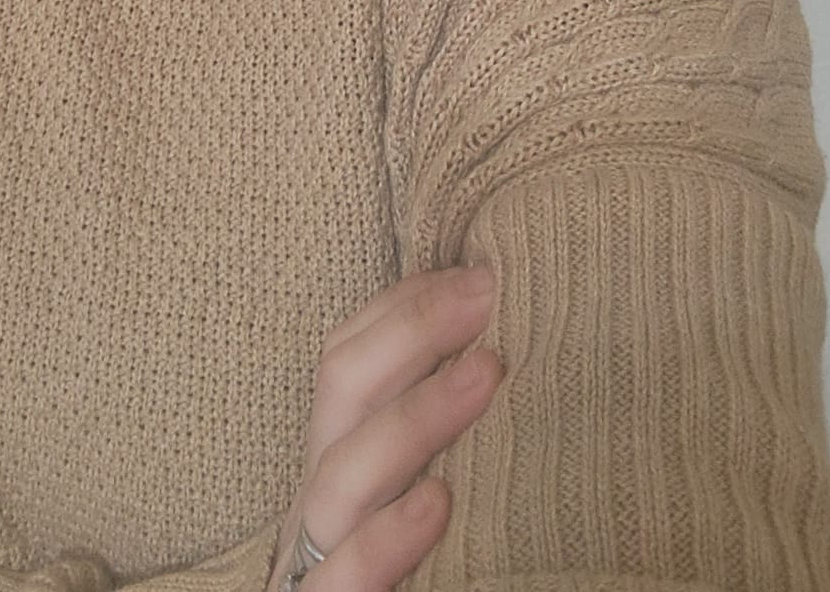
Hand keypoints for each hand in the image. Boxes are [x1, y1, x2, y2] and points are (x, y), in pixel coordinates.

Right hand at [268, 266, 503, 591]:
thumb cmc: (403, 569)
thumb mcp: (415, 487)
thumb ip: (439, 433)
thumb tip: (512, 351)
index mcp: (339, 456)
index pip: (348, 354)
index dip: (403, 303)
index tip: (482, 269)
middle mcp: (319, 496)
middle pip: (340, 386)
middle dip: (410, 328)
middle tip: (491, 292)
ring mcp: (317, 558)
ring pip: (340, 473)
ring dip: (415, 415)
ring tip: (490, 374)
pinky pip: (346, 578)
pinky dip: (388, 536)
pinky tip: (440, 501)